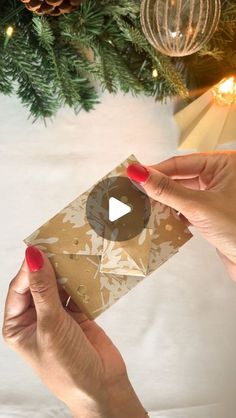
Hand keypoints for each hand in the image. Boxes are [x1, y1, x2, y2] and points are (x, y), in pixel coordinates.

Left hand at [2, 246, 145, 417]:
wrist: (101, 387)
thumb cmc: (66, 366)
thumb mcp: (50, 325)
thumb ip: (43, 289)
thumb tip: (33, 257)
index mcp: (17, 325)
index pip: (19, 289)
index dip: (29, 269)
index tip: (41, 248)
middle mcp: (34, 319)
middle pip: (39, 284)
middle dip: (48, 268)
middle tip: (59, 246)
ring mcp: (56, 317)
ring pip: (58, 286)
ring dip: (66, 273)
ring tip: (74, 254)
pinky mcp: (77, 316)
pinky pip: (76, 292)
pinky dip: (81, 283)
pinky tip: (85, 271)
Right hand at [127, 151, 235, 280]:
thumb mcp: (198, 206)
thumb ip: (167, 190)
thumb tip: (138, 172)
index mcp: (225, 164)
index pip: (181, 163)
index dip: (156, 170)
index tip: (133, 175)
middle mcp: (222, 176)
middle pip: (181, 177)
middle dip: (159, 187)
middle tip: (134, 192)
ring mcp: (218, 195)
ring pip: (184, 194)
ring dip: (166, 202)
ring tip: (144, 206)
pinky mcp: (214, 213)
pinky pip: (189, 208)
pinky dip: (175, 214)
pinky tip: (162, 219)